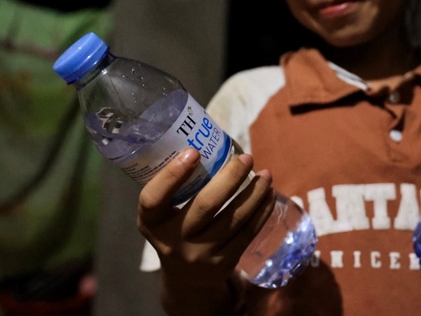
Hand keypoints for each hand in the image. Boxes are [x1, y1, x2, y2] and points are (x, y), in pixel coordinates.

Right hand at [137, 148, 275, 314]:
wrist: (185, 279)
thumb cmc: (175, 230)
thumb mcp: (164, 215)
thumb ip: (177, 188)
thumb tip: (208, 141)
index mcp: (151, 223)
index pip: (152, 199)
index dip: (171, 175)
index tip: (193, 151)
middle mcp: (173, 242)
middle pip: (205, 206)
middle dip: (230, 178)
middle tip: (246, 157)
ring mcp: (200, 255)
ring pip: (234, 219)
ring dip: (254, 192)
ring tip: (266, 174)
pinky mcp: (224, 263)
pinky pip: (248, 232)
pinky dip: (262, 210)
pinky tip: (269, 193)